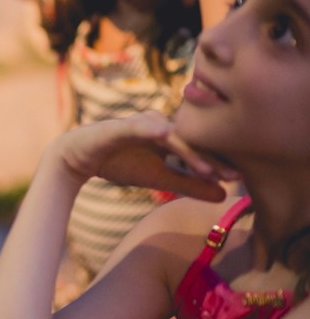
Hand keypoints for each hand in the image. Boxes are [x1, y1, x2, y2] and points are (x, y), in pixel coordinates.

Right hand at [53, 111, 235, 200]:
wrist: (77, 156)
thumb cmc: (118, 162)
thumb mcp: (158, 178)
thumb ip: (188, 183)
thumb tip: (223, 194)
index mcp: (171, 136)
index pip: (199, 149)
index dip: (219, 162)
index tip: (241, 179)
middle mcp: (160, 124)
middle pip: (191, 140)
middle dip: (213, 157)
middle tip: (235, 175)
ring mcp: (142, 123)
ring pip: (171, 136)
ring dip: (189, 151)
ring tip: (206, 168)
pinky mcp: (122, 125)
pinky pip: (140, 127)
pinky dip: (153, 130)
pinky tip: (167, 136)